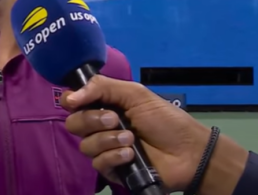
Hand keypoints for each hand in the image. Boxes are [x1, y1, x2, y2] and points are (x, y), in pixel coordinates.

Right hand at [61, 75, 214, 191]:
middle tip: (115, 119)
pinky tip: (131, 154)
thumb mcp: (135, 94)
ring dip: (108, 140)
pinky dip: (114, 157)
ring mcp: (105, 149)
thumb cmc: (164, 119)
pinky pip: (98, 164)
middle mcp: (99, 126)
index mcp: (103, 105)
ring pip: (86, 145)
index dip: (71, 102)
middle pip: (73, 124)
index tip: (78, 102)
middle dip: (92, 120)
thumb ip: (102, 87)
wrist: (188, 151)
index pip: (72, 102)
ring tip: (131, 140)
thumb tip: (69, 98)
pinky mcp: (112, 170)